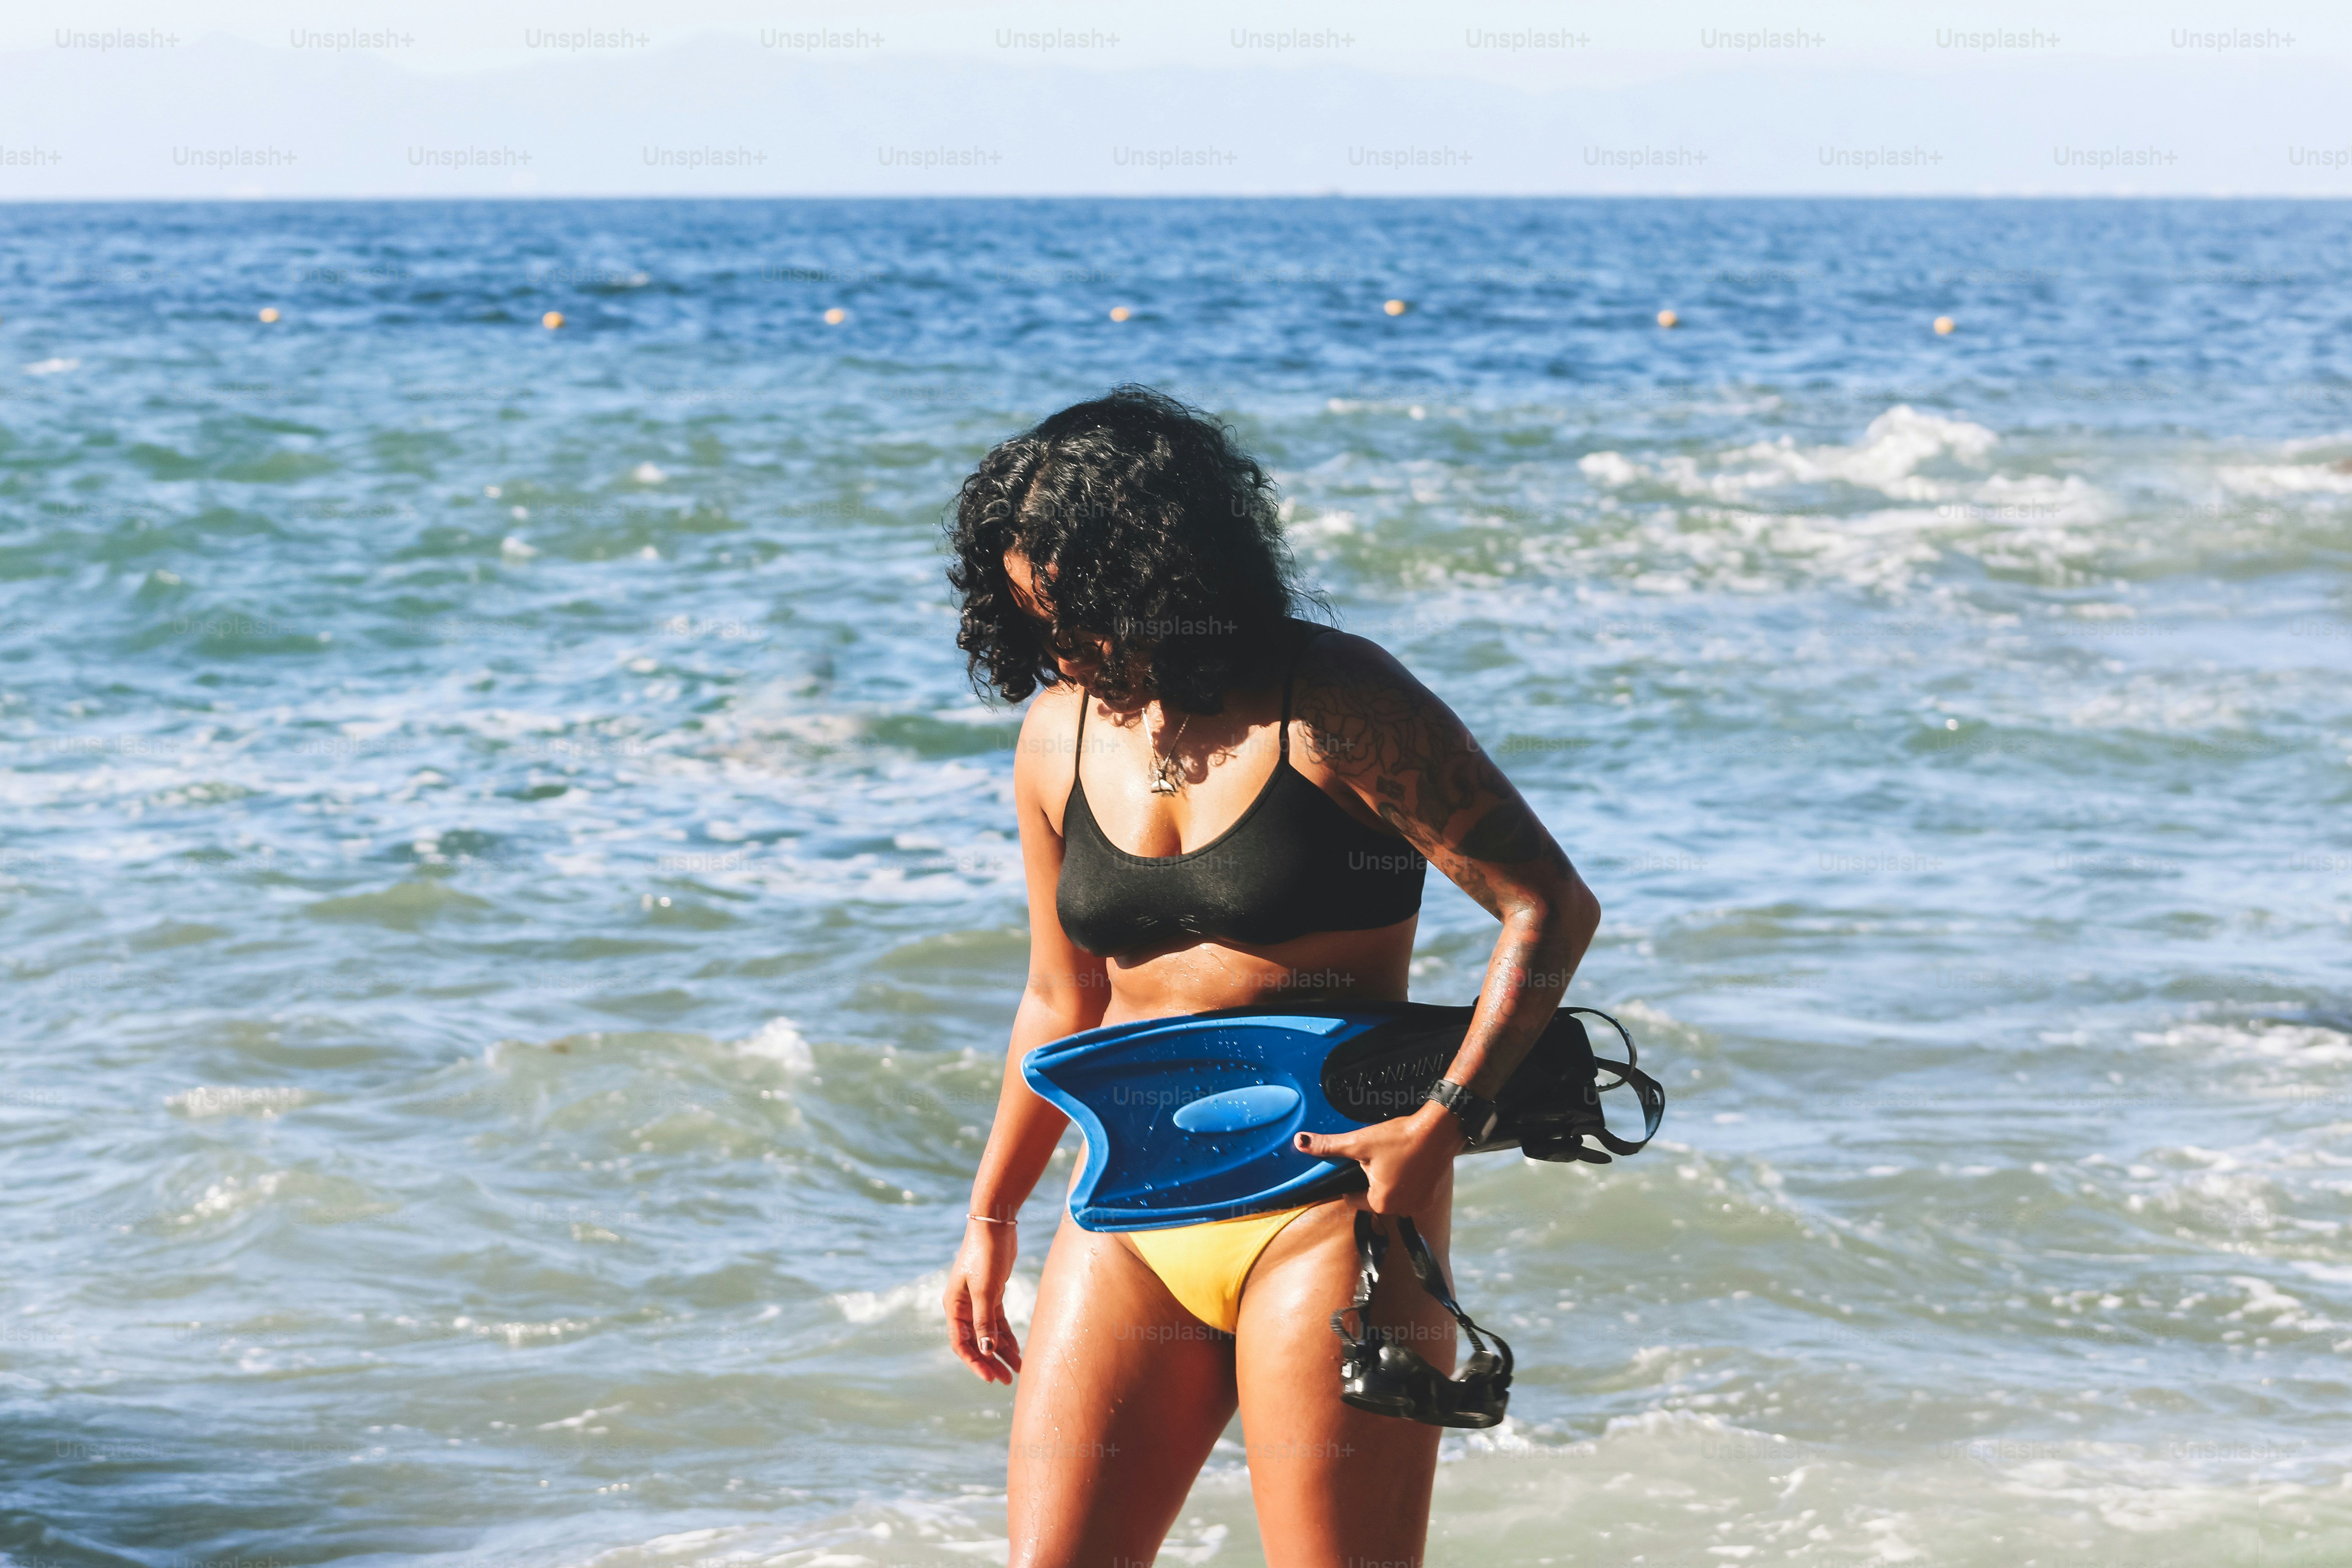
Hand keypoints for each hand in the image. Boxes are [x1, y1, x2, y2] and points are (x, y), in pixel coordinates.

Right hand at [942, 1218, 1022, 1383]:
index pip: (961, 1343)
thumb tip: (986, 1349)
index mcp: (954, 1306)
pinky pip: (998, 1322)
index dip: (975, 1363)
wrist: (996, 1223)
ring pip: (989, 1334)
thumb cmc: (986, 1255)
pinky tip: (1019, 1351)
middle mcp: (963, 1306)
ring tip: (1019, 1371)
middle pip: (976, 1342)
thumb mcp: (985, 1290)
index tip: (990, 1378)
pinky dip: (1007, 1336)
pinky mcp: (993, 1294)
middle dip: (991, 1362)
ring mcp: (978, 1301)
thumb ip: (984, 1321)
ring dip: (1002, 1352)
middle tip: (1007, 1381)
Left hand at [1293, 1102, 1463, 1215]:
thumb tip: (1299, 1142)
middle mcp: (1400, 1210)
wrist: (1440, 1130)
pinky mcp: (1431, 1196)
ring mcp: (1418, 1205)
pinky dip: (1407, 1181)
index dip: (1351, 1179)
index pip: (1352, 1199)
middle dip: (1371, 1180)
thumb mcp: (1359, 1142)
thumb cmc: (1399, 1137)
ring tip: (1394, 1158)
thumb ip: (1328, 1146)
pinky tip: (1409, 1162)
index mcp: (1379, 1203)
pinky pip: (1410, 1192)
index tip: (1360, 1162)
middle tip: (1379, 1157)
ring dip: (1389, 1181)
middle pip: (1372, 1198)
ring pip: (1392, 1195)